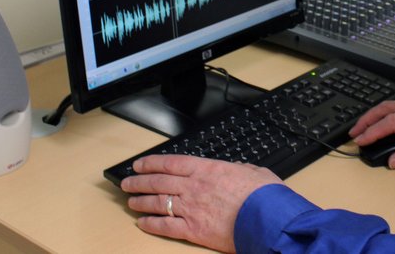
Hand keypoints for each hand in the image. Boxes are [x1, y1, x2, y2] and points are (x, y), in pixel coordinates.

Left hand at [121, 155, 281, 252]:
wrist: (266, 218)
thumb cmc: (263, 195)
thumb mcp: (253, 171)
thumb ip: (239, 168)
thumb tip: (237, 168)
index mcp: (207, 170)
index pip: (170, 163)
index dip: (151, 163)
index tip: (140, 164)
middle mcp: (194, 187)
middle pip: (158, 182)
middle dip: (140, 182)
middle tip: (128, 182)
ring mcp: (190, 209)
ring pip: (157, 203)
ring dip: (141, 202)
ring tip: (131, 201)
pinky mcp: (193, 230)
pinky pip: (165, 226)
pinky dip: (151, 225)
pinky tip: (142, 223)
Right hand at [349, 100, 394, 170]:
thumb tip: (392, 161)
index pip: (392, 122)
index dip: (373, 131)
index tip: (360, 141)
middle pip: (387, 107)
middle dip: (367, 119)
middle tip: (354, 133)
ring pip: (392, 105)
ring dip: (374, 116)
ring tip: (362, 129)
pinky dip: (384, 115)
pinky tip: (379, 124)